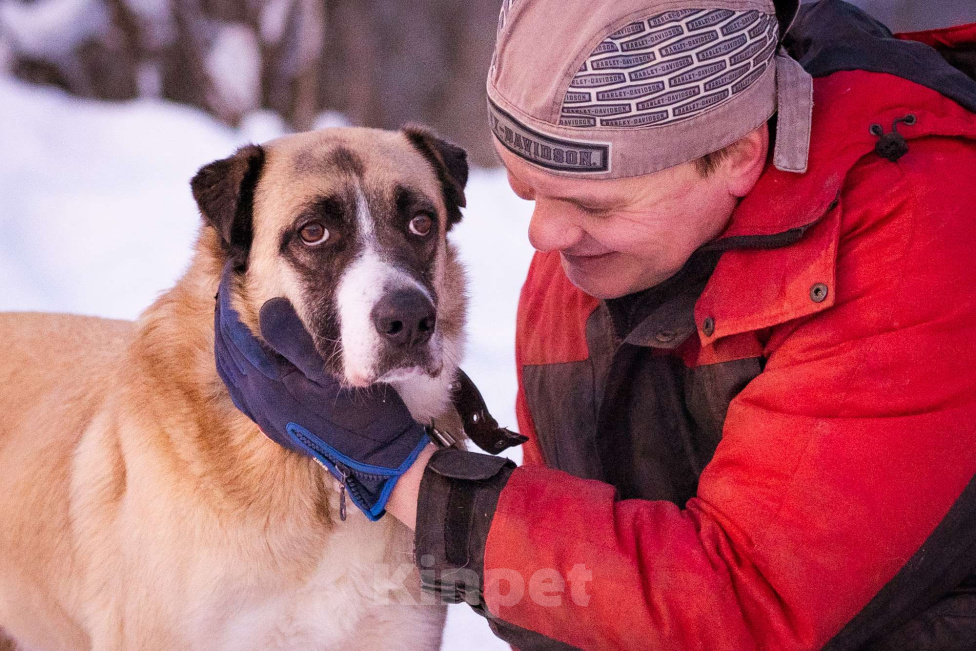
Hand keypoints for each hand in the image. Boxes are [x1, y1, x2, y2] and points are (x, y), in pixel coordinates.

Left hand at [213, 265, 429, 520]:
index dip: (227, 300)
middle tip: (226, 287)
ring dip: (226, 341)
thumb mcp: (331, 371)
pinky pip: (241, 392)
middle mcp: (259, 402)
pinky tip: (247, 360)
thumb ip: (293, 339)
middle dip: (222, 317)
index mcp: (268, 383)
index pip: (232, 333)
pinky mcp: (276, 427)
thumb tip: (267, 306)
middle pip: (226, 351)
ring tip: (231, 316)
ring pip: (230, 372)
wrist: (378, 461)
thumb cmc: (364, 414)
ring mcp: (265, 417)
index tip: (230, 271)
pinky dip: (236, 367)